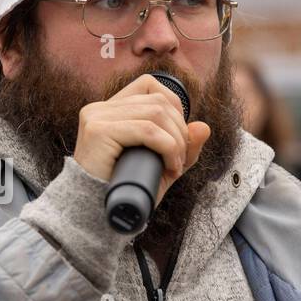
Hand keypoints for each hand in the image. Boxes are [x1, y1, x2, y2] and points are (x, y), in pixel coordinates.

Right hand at [73, 73, 210, 205]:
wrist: (96, 215)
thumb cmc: (126, 190)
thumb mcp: (160, 166)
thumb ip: (182, 147)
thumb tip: (204, 127)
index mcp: (110, 110)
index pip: (148, 85)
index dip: (174, 106)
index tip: (178, 137)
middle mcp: (100, 108)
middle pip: (158, 101)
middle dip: (180, 131)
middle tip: (180, 161)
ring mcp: (96, 117)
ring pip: (155, 113)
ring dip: (176, 141)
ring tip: (175, 166)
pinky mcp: (98, 131)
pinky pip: (146, 130)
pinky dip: (167, 148)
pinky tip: (169, 167)